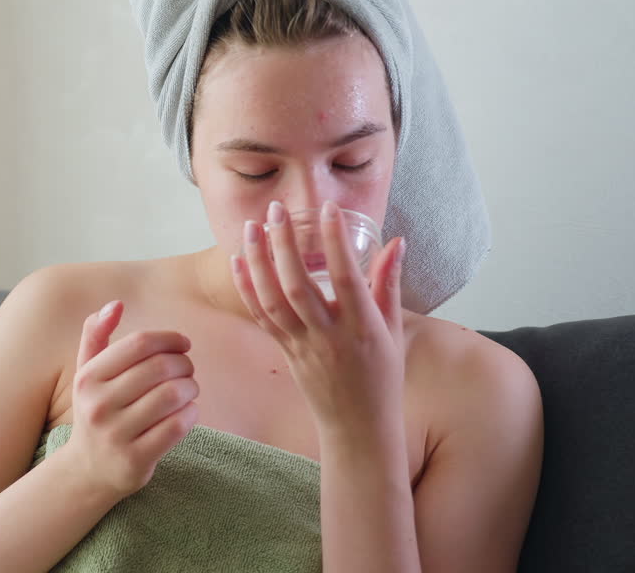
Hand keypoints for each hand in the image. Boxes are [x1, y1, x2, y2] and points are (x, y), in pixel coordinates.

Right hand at [62, 300, 199, 498]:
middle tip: (188, 368)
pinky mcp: (135, 458)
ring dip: (190, 387)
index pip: (138, 344)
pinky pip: (177, 426)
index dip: (169, 338)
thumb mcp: (87, 373)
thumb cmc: (96, 410)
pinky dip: (191, 413)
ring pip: (172, 395)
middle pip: (159, 368)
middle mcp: (98, 405)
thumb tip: (116, 304)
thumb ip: (96, 335)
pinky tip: (188, 411)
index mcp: (88, 378)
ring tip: (189, 389)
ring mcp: (116, 434)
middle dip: (184, 363)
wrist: (88, 470)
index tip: (183, 344)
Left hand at [229, 199, 407, 435]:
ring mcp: (302, 346)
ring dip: (257, 262)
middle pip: (298, 286)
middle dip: (283, 245)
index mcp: (362, 328)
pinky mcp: (284, 352)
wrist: (359, 427)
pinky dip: (246, 288)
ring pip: (272, 300)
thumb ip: (389, 284)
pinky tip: (238, 261)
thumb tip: (396, 241)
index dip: (335, 242)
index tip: (327, 208)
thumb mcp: (393, 330)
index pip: (347, 279)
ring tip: (251, 227)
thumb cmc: (382, 377)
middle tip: (275, 210)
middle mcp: (329, 336)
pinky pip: (260, 318)